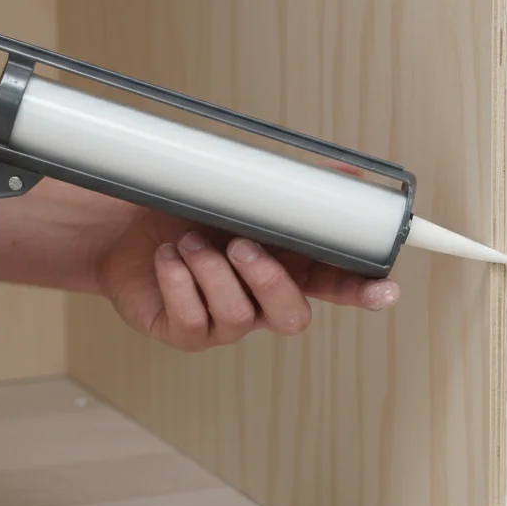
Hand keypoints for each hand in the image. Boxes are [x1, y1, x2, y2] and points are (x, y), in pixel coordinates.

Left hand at [96, 208, 401, 351]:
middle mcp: (260, 302)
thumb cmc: (184, 213)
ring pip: (237, 314)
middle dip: (268, 280)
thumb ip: (290, 188)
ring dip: (210, 270)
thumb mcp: (238, 194)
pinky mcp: (186, 334)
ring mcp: (225, 323)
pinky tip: (167, 259)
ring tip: (187, 240)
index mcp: (286, 269)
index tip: (384, 289)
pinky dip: (178, 282)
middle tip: (240, 244)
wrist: (121, 231)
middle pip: (291, 316)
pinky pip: (192, 318)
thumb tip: (348, 172)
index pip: (336, 287)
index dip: (362, 292)